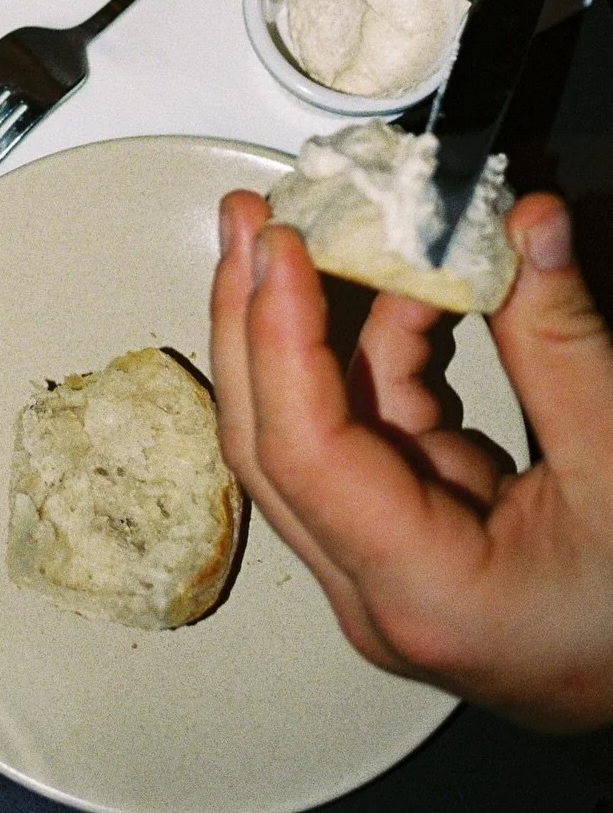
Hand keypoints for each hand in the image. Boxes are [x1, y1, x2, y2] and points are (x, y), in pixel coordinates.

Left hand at [211, 190, 612, 730]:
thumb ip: (564, 344)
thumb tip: (527, 222)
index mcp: (426, 596)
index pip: (304, 454)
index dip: (280, 337)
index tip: (280, 245)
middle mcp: (377, 593)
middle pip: (270, 440)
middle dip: (252, 316)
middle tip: (247, 216)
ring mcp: (382, 572)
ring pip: (304, 432)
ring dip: (303, 327)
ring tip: (304, 228)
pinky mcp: (404, 544)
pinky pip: (362, 434)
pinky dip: (372, 354)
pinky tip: (391, 287)